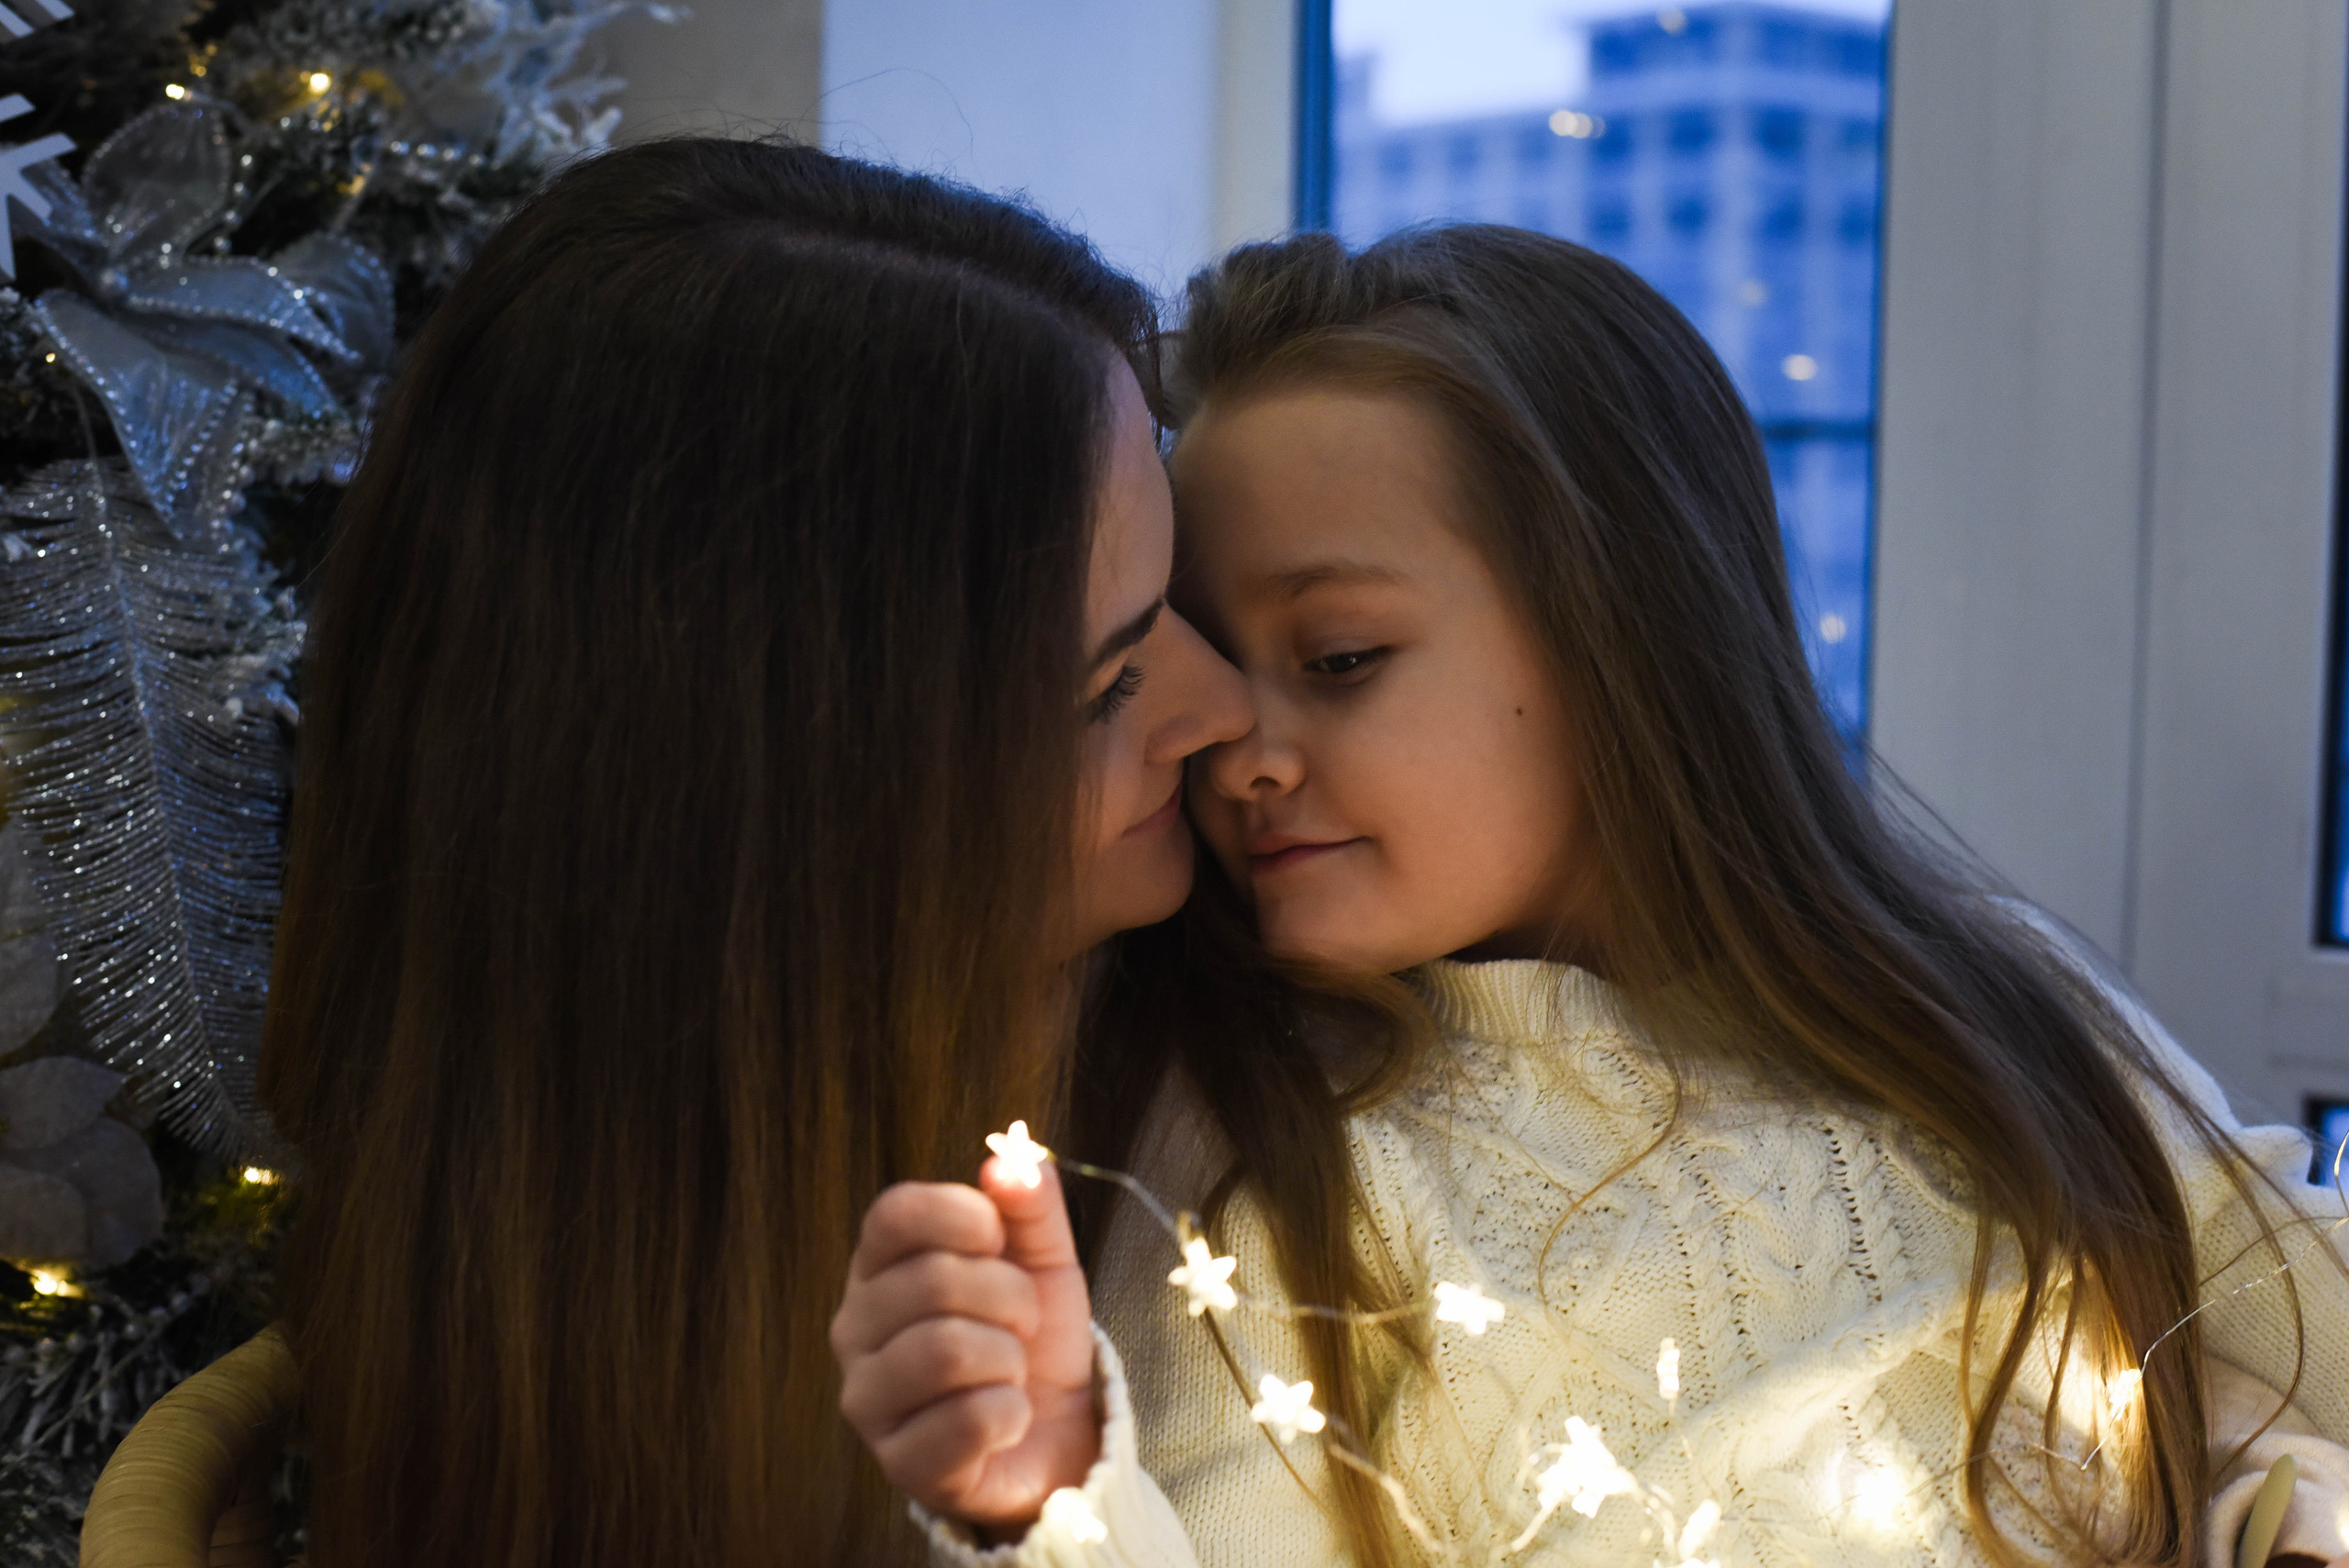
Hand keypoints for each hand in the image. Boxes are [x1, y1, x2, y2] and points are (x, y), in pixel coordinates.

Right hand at [831, 1156, 1101, 1529]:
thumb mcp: (1044, 1258)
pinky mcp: (898, 1464)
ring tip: (1011, 1371)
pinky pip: (966, 1421)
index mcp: (880, 1267)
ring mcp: (867, 1399)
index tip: (999, 1242)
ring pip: (945, 1351)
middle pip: (932, 1281)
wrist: (1054, 1433)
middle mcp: (855, 1328)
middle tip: (1022, 1322)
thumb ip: (1030, 1203)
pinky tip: (1006, 1419)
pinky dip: (1011, 1414)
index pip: (895, 1213)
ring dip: (1009, 1358)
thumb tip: (1011, 1162)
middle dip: (1010, 1298)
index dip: (964, 1217)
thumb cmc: (1032, 1338)